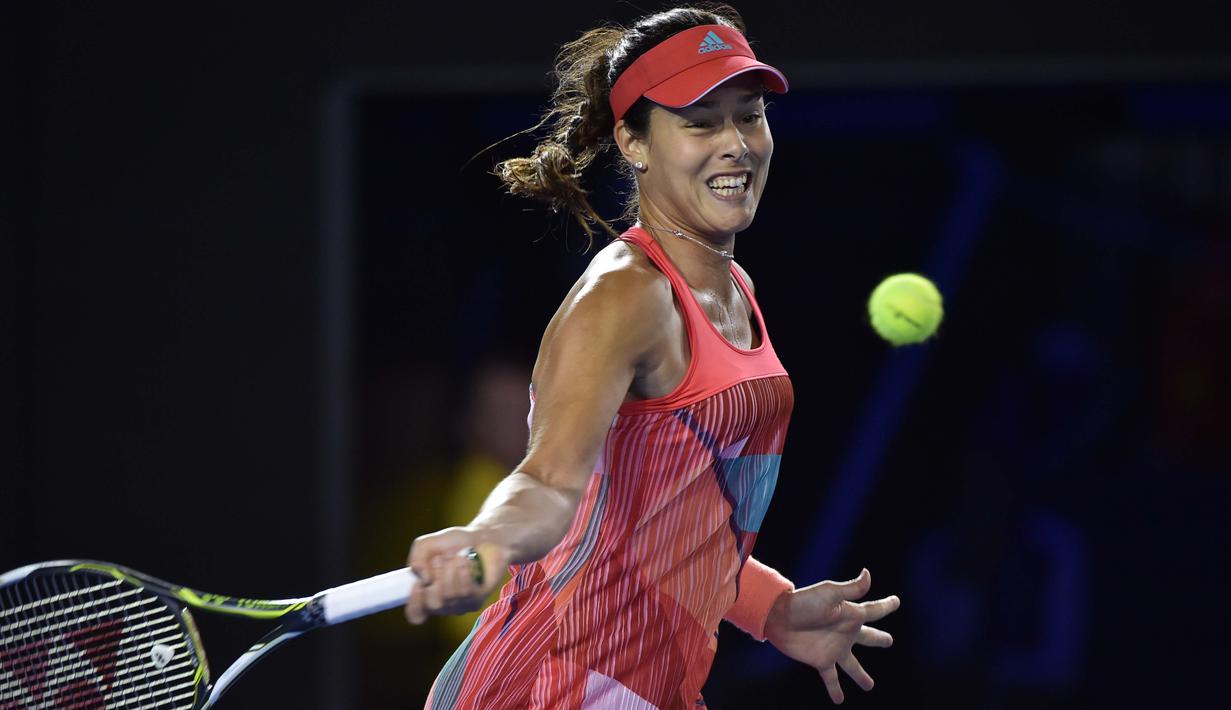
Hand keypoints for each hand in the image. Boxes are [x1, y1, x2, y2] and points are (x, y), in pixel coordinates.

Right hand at [404, 527, 506, 623]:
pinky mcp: (476, 601)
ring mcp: (459, 605)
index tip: (418, 583)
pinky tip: (466, 561)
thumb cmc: (453, 543)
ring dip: (451, 572)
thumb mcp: (427, 545)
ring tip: (457, 556)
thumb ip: (417, 559)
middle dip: (437, 577)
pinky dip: (464, 573)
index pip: (416, 615)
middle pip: (434, 605)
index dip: (415, 603)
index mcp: (425, 594)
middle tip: (440, 559)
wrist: (481, 538)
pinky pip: (466, 593)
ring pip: (450, 597)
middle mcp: (442, 604)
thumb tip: (424, 579)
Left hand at [764, 568, 899, 703]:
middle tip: (889, 641)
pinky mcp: (821, 661)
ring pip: (853, 665)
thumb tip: (868, 574)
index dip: (886, 606)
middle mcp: (846, 633)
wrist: (779, 617)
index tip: (896, 601)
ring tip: (869, 686)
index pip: (874, 611)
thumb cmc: (804, 602)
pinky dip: (835, 689)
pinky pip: (831, 678)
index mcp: (851, 615)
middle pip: (868, 637)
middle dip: (879, 639)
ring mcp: (835, 648)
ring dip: (861, 676)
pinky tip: (839, 700)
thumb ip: (851, 589)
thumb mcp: (830, 593)